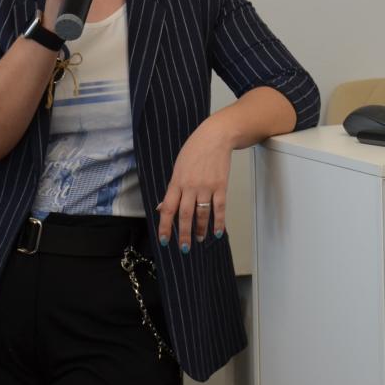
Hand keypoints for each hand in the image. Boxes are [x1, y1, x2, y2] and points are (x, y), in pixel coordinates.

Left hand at [157, 123, 232, 251]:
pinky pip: (219, 208)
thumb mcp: (178, 167)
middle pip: (184, 215)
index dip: (164, 226)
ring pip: (202, 214)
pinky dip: (219, 222)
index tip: (164, 240)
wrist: (215, 137)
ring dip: (200, 230)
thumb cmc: (194, 150)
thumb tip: (163, 207)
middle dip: (183, 234)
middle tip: (183, 248)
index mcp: (176, 182)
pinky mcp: (221, 186)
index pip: (167, 209)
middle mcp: (190, 186)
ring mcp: (206, 187)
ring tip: (199, 239)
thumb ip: (172, 189)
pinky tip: (217, 232)